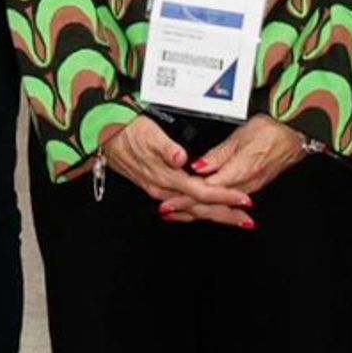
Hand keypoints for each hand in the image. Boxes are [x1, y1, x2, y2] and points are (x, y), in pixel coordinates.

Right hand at [103, 113, 255, 227]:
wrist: (103, 136)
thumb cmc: (127, 131)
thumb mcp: (147, 133)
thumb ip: (165, 147)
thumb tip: (180, 158)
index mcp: (166, 178)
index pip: (202, 192)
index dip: (225, 197)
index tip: (244, 201)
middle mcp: (164, 189)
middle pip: (201, 208)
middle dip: (226, 215)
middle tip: (249, 221)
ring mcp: (159, 190)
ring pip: (193, 208)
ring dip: (215, 214)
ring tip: (236, 218)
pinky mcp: (156, 186)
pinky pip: (182, 205)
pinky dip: (197, 210)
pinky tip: (204, 212)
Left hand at [165, 113, 308, 219]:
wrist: (295, 134)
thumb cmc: (271, 130)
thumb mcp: (241, 137)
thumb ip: (218, 155)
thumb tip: (198, 168)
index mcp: (240, 172)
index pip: (206, 191)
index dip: (185, 198)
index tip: (168, 201)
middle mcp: (245, 185)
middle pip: (211, 202)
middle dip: (186, 208)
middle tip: (165, 211)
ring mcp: (250, 187)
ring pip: (219, 204)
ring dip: (197, 209)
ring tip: (177, 213)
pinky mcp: (253, 186)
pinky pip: (228, 200)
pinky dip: (212, 205)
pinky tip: (203, 207)